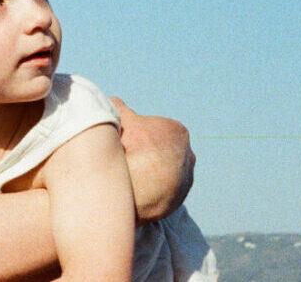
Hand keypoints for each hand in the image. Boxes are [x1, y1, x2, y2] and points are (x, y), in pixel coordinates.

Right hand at [114, 97, 194, 222]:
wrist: (138, 188)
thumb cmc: (131, 149)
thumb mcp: (121, 119)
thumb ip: (118, 107)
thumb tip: (113, 101)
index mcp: (177, 131)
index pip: (155, 129)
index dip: (137, 134)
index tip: (124, 141)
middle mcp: (188, 154)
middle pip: (162, 150)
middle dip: (147, 153)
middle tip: (127, 158)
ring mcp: (185, 178)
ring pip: (165, 172)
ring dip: (151, 173)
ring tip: (131, 176)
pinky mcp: (179, 199)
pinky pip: (164, 191)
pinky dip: (153, 190)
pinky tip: (138, 189)